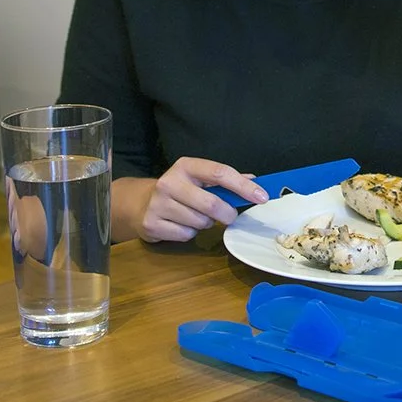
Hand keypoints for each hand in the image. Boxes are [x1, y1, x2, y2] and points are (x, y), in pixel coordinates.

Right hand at [118, 158, 268, 243]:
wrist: (139, 204)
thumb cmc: (179, 190)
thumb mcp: (199, 179)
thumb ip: (226, 181)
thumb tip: (256, 182)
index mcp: (186, 166)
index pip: (220, 173)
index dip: (244, 186)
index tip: (262, 197)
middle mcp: (169, 182)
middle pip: (212, 203)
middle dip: (227, 214)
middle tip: (229, 216)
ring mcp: (158, 204)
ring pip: (200, 222)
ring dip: (206, 224)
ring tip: (195, 216)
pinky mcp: (152, 224)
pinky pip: (186, 235)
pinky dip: (190, 234)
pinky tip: (181, 225)